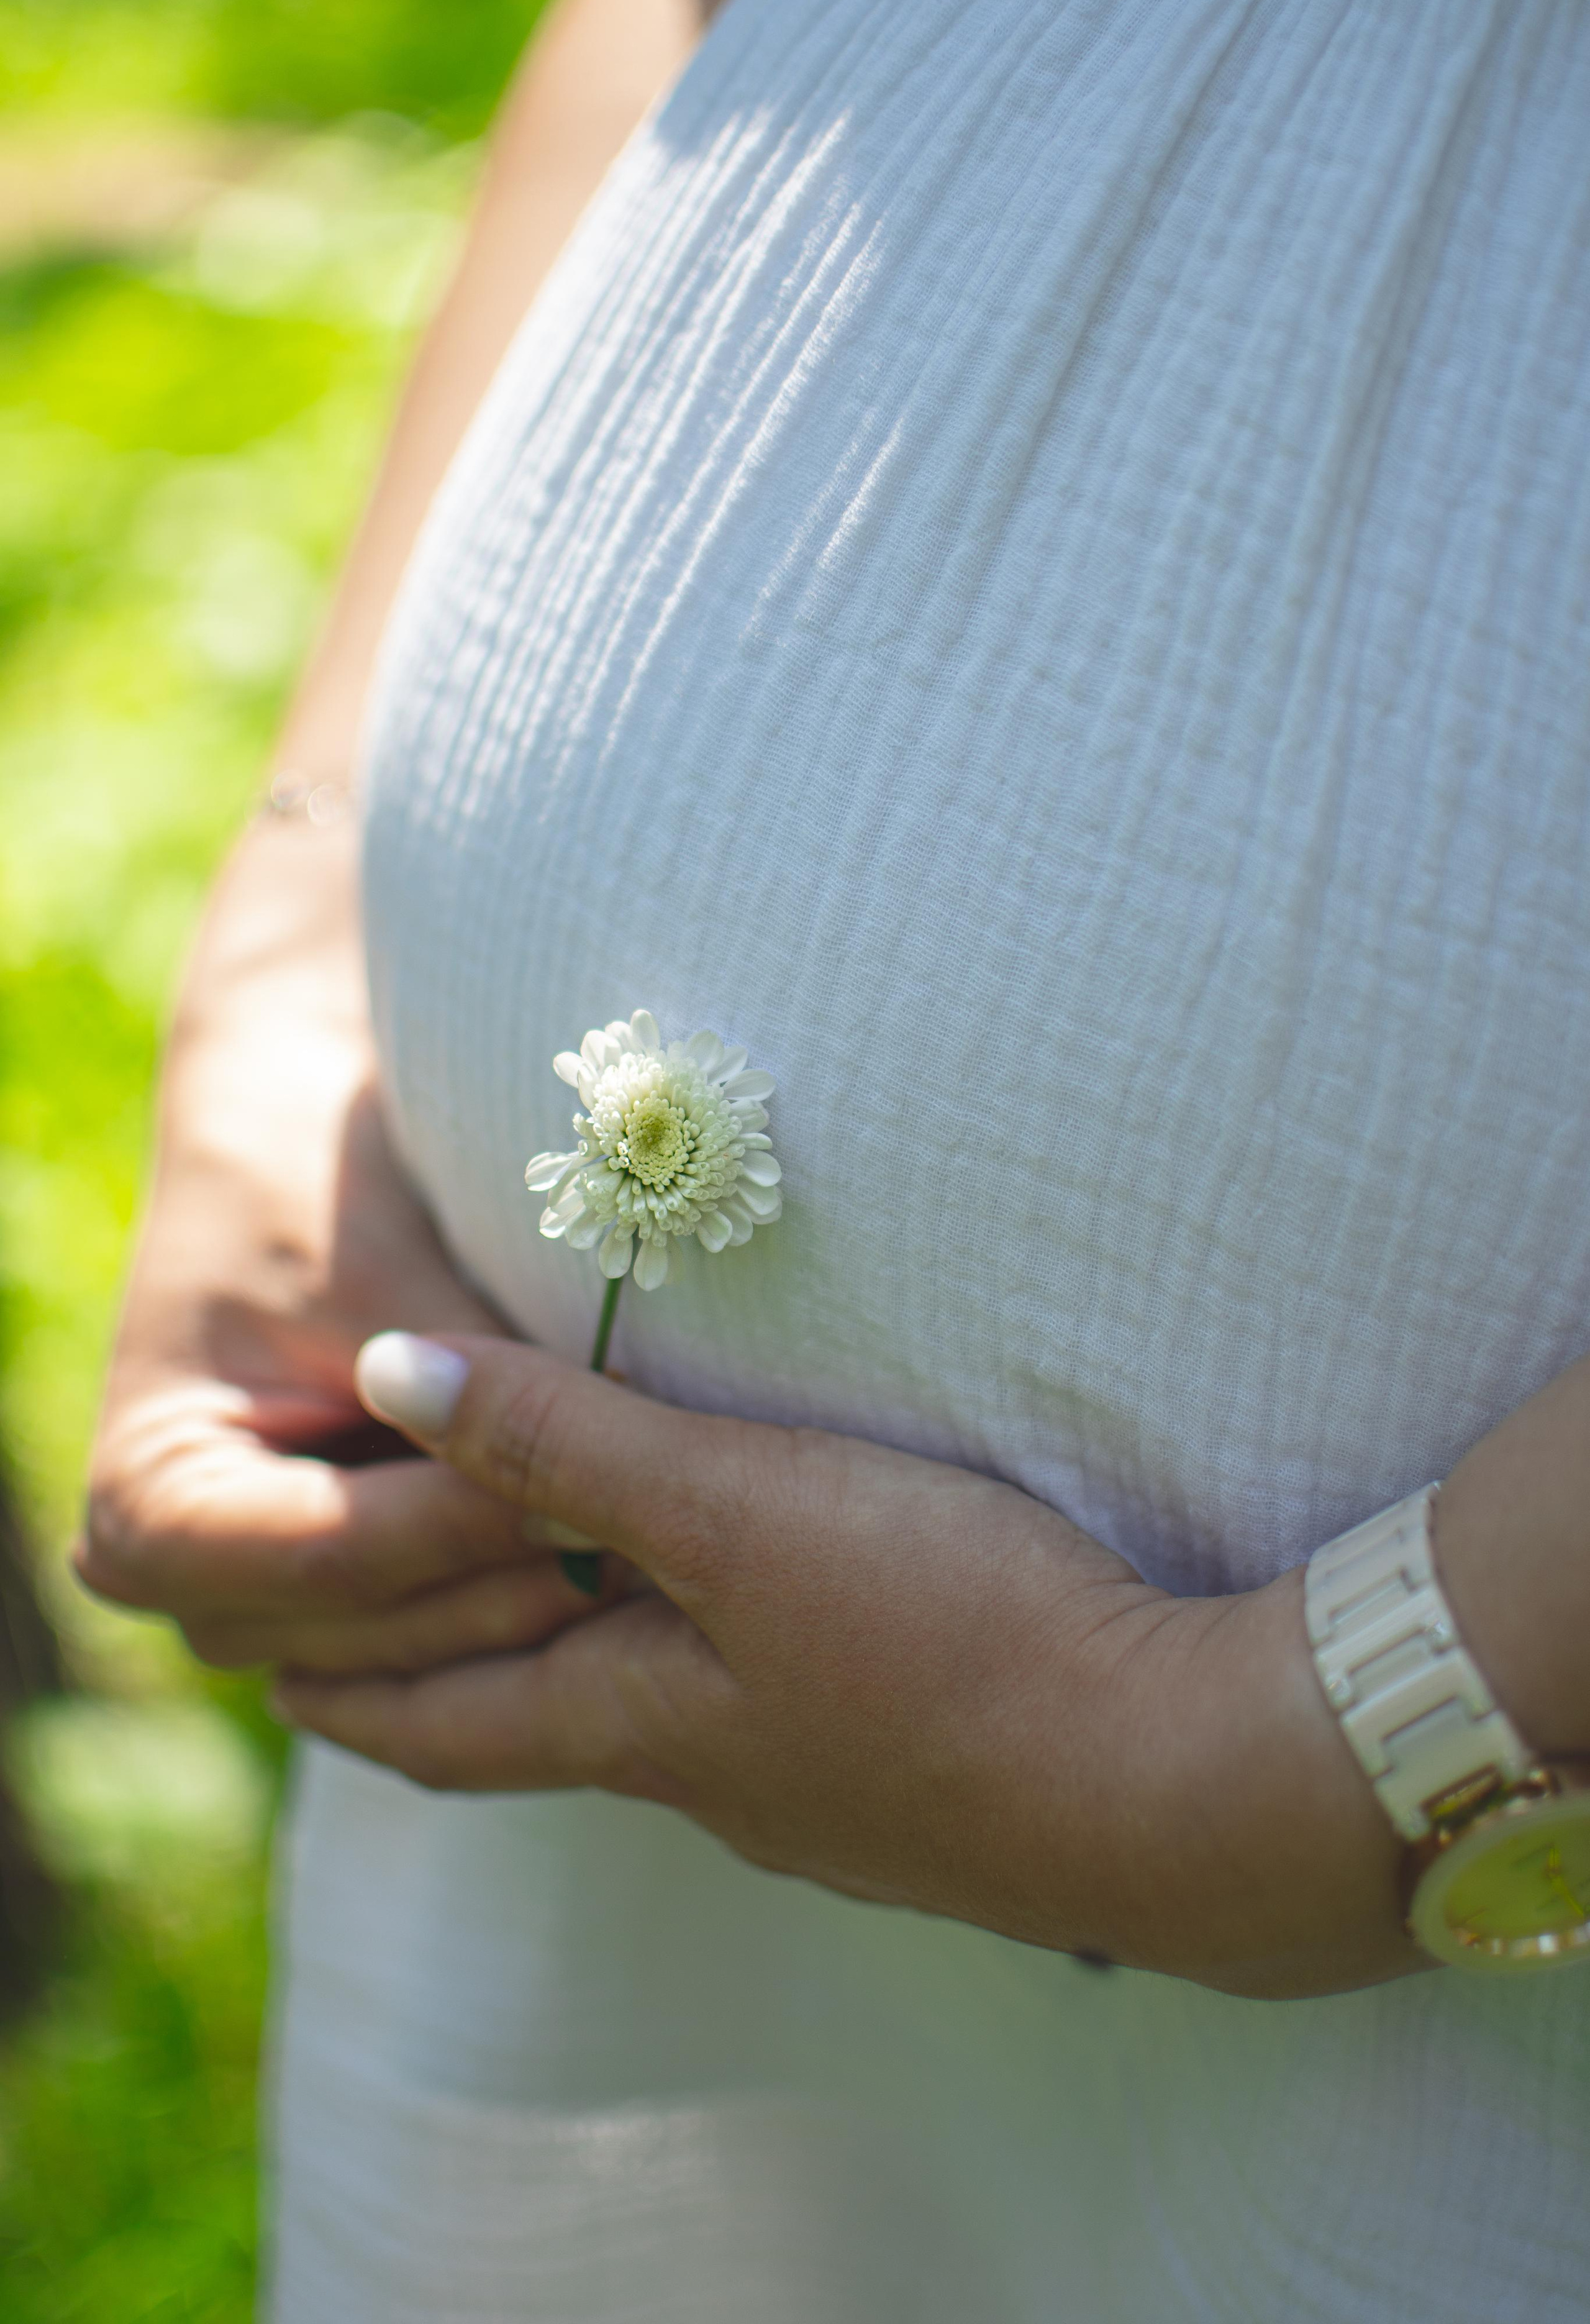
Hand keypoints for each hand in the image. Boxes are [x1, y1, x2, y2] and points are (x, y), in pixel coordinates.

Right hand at [78, 823, 600, 1679]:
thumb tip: (611, 1471)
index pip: (342, 1552)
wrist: (277, 1140)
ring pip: (419, 1652)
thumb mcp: (387, 1282)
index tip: (619, 1495)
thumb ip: (481, 1391)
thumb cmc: (312, 1185)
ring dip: (539, 1599)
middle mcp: (168, 1585)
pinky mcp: (315, 1597)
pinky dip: (524, 1589)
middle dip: (523, 1579)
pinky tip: (633, 1555)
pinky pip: (435, 1631)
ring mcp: (242, 1604)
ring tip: (667, 1553)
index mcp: (147, 1508)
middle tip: (669, 1542)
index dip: (487, 1522)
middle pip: (377, 1626)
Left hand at [273, 1327, 1422, 1998]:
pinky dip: (704, 1660)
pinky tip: (754, 1614)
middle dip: (454, 1680)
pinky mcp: (922, 1774)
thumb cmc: (951, 1637)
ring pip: (660, 1721)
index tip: (273, 1662)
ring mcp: (826, 1792)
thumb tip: (387, 1379)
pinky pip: (762, 1714)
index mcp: (645, 1728)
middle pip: (545, 1728)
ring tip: (567, 1586)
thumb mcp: (737, 1512)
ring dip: (589, 1660)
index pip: (444, 1726)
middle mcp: (719, 1779)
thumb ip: (566, 1443)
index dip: (348, 1691)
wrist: (1187, 1783)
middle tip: (393, 1620)